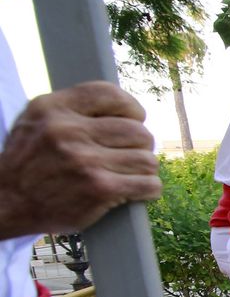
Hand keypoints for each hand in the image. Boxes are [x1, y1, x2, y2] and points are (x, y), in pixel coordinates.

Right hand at [0, 82, 157, 238]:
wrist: (6, 202)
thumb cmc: (30, 162)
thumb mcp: (38, 121)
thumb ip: (74, 109)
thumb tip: (126, 109)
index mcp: (53, 108)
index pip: (110, 94)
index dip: (131, 108)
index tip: (133, 120)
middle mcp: (67, 131)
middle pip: (138, 131)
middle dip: (140, 145)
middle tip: (128, 155)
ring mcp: (84, 161)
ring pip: (146, 159)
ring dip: (143, 169)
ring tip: (130, 174)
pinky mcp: (99, 189)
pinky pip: (148, 184)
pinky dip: (149, 188)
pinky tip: (137, 190)